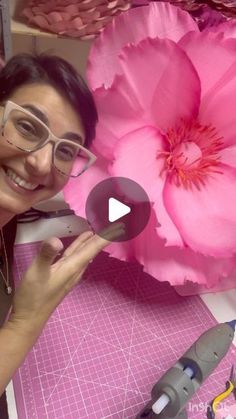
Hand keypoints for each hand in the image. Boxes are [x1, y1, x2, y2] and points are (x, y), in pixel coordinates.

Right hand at [10, 223, 124, 329]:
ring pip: (84, 252)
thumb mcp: (37, 273)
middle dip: (103, 235)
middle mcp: (75, 269)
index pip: (93, 248)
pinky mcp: (62, 275)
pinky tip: (81, 244)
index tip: (120, 225)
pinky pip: (75, 256)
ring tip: (100, 228)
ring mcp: (69, 273)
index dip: (106, 236)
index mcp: (72, 267)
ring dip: (92, 240)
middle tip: (115, 222)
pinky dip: (81, 246)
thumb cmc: (33, 296)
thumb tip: (56, 239)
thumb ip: (46, 255)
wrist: (30, 319)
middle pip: (92, 249)